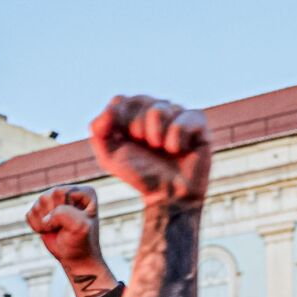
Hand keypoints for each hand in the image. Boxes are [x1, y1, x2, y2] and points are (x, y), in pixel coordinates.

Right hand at [27, 184, 101, 267]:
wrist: (75, 258)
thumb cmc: (81, 242)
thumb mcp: (79, 227)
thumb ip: (63, 213)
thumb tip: (44, 218)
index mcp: (84, 192)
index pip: (60, 192)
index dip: (61, 210)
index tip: (72, 223)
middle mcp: (68, 192)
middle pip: (46, 197)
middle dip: (51, 217)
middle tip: (63, 228)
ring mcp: (54, 201)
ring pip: (37, 205)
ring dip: (44, 223)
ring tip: (57, 229)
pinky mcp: (41, 211)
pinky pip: (30, 214)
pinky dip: (37, 227)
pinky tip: (49, 230)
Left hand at [89, 95, 211, 205]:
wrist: (168, 195)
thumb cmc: (140, 175)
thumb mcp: (110, 157)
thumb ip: (99, 131)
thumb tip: (110, 110)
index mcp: (134, 112)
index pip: (119, 101)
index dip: (119, 123)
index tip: (126, 143)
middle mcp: (156, 108)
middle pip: (139, 101)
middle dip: (138, 130)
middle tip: (147, 148)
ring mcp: (177, 113)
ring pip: (159, 109)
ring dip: (156, 136)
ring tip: (162, 150)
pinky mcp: (197, 122)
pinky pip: (183, 119)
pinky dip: (176, 139)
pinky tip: (178, 151)